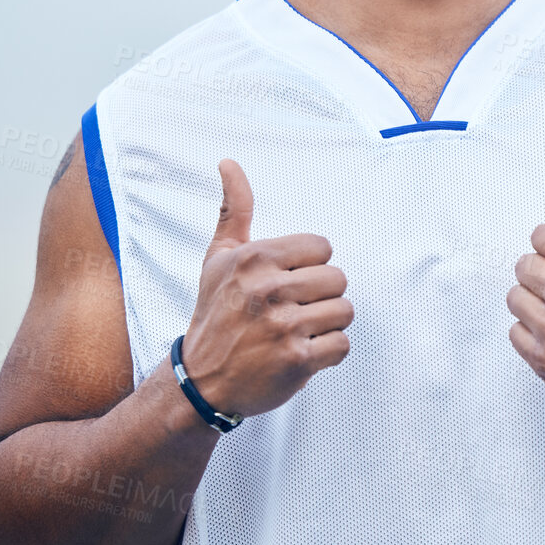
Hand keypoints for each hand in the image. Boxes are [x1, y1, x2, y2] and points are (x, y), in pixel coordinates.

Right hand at [178, 160, 351, 417]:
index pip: (322, 247)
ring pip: (345, 311)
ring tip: (297, 332)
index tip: (286, 283)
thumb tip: (228, 162)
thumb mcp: (218, 259)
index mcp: (254, 258)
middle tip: (292, 311)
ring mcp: (283, 326)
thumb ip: (233, 210)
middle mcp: (267, 290)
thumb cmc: (215, 314)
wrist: (199, 381)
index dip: (310, 267)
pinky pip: (342, 345)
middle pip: (338, 279)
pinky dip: (328, 353)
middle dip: (320, 297)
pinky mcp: (297, 360)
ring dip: (326, 325)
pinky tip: (301, 353)